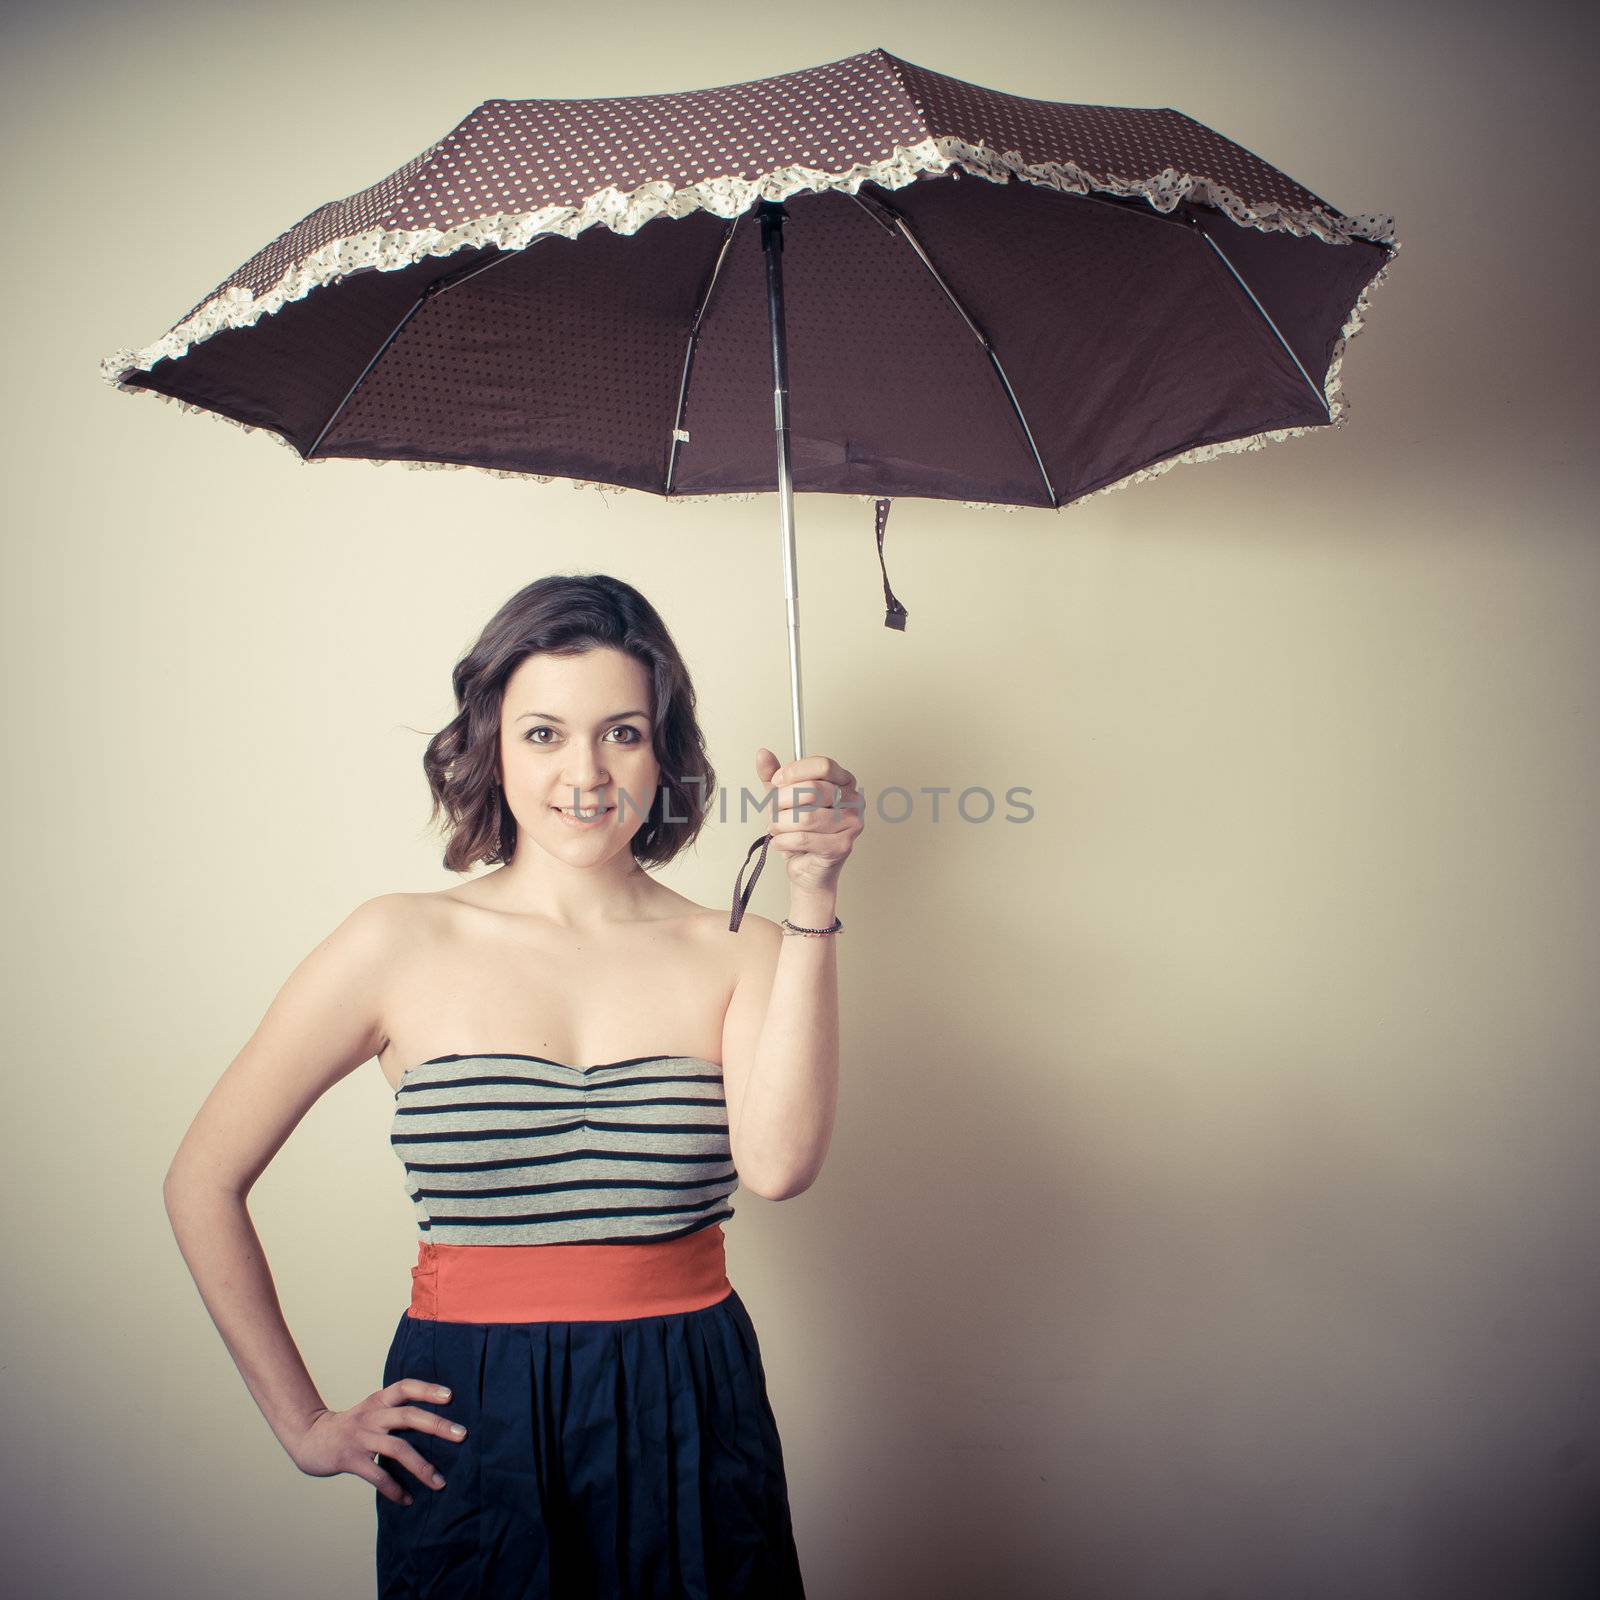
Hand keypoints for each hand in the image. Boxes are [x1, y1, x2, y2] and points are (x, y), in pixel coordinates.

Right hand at [290, 1379, 466, 1505]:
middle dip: (437, 1425)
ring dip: (421, 1466)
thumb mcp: (372, 1410)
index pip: (405, 1387)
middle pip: (408, 1415)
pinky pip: (377, 1475)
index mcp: (378, 1400)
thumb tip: (437, 1423)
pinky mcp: (350, 1459)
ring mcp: (360, 1437)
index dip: (427, 1389)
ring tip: (440, 1482)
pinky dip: (394, 1489)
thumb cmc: (352, 1426)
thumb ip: (397, 1412)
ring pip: (396, 1448)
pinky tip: (408, 1499)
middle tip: (462, 1435)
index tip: (450, 1396)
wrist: (311, 1439)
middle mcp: (372, 1415)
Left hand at [754, 749, 864, 892]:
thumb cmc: (800, 831)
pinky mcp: (842, 846)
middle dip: (782, 802)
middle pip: (812, 790)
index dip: (794, 772)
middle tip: (774, 811)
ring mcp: (851, 824)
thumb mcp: (783, 798)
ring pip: (804, 817)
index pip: (822, 765)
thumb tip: (763, 754)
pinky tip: (781, 841)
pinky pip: (803, 838)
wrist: (807, 867)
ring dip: (780, 824)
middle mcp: (853, 800)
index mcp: (843, 781)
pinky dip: (783, 840)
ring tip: (777, 828)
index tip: (777, 781)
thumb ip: (773, 775)